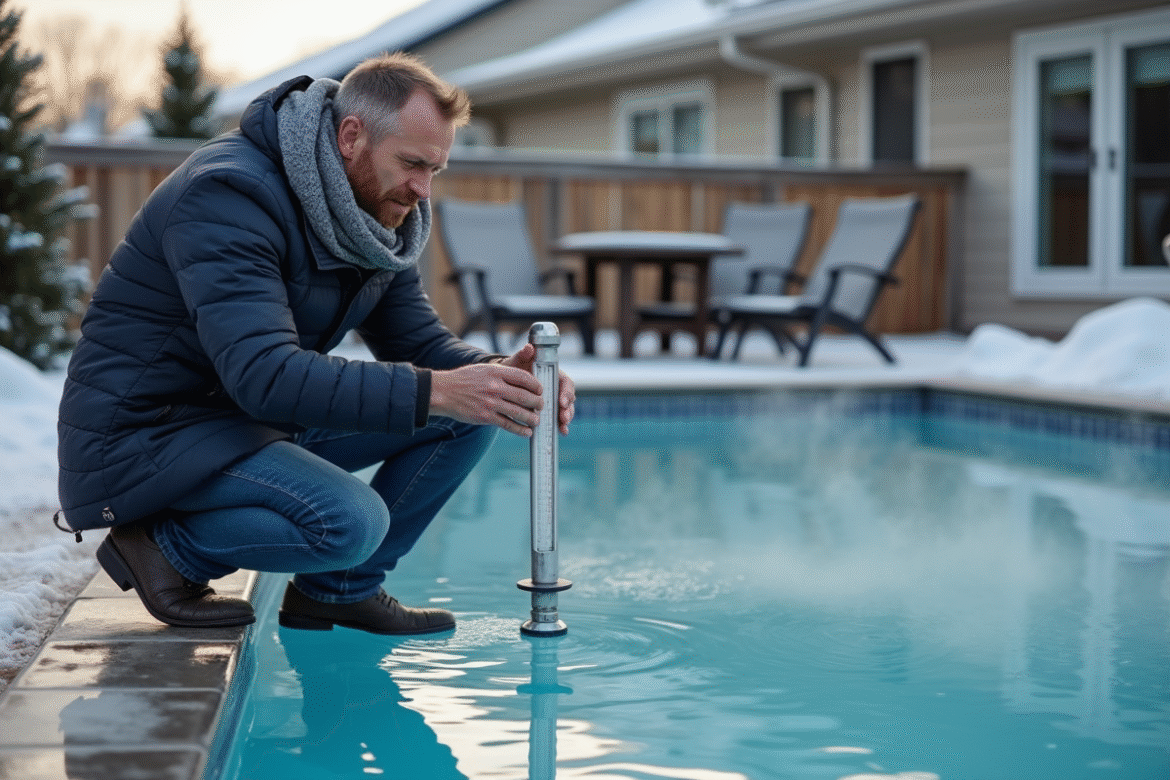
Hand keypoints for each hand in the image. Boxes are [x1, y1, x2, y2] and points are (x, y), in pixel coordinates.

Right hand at [429, 360, 544, 436]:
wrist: (443, 392)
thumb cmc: (464, 380)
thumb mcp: (483, 369)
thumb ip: (502, 373)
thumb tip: (522, 381)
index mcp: (496, 372)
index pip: (523, 378)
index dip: (536, 385)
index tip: (540, 390)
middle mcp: (495, 387)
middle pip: (525, 396)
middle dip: (538, 403)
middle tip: (542, 406)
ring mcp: (490, 403)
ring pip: (519, 412)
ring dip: (532, 418)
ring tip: (537, 421)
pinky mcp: (485, 417)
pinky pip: (508, 424)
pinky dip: (520, 429)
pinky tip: (527, 432)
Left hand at [501, 343, 574, 434]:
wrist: (506, 380)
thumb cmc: (514, 368)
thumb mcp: (516, 361)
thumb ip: (523, 354)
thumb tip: (528, 347)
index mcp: (552, 374)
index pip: (565, 382)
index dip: (566, 392)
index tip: (562, 401)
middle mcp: (556, 387)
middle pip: (568, 398)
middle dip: (568, 409)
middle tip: (564, 417)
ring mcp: (553, 399)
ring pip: (565, 409)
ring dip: (566, 418)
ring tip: (563, 427)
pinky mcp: (549, 409)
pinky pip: (557, 417)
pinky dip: (560, 425)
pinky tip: (561, 432)